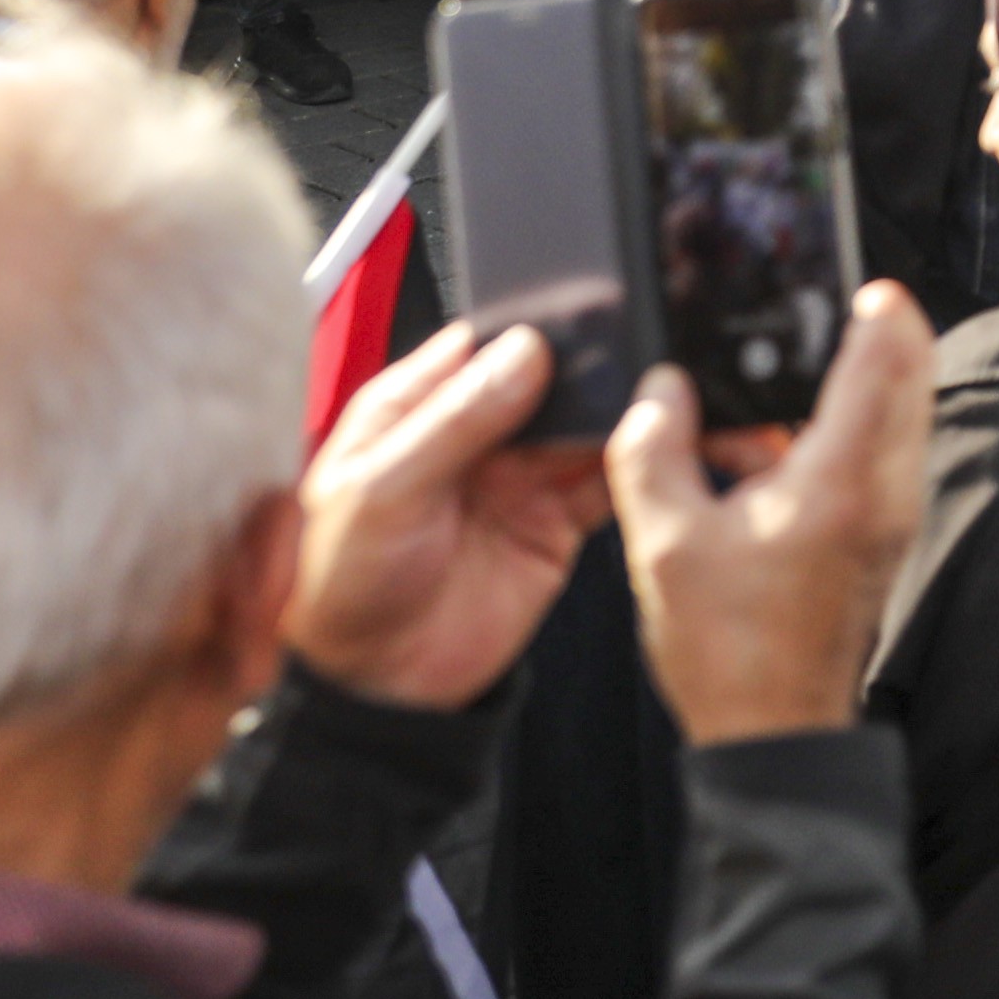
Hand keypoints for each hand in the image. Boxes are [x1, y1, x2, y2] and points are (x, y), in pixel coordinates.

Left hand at [289, 322, 620, 712]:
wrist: (378, 685)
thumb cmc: (346, 582)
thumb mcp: (383, 490)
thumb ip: (454, 421)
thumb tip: (523, 352)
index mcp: (412, 407)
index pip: (480, 345)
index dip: (525, 328)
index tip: (573, 313)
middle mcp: (470, 433)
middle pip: (540, 378)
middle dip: (581, 368)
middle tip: (623, 357)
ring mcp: (516, 477)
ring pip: (577, 424)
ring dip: (610, 412)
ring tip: (649, 400)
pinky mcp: (554, 522)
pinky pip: (601, 481)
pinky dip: (628, 465)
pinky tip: (652, 450)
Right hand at [613, 282, 932, 743]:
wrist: (773, 734)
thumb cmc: (730, 653)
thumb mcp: (664, 542)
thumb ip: (653, 449)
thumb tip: (661, 391)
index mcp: (842, 478)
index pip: (889, 357)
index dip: (875, 307)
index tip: (849, 280)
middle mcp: (884, 489)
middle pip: (908, 373)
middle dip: (868, 333)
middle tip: (810, 314)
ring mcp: (890, 513)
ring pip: (897, 412)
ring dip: (851, 384)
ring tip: (771, 392)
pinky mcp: (880, 533)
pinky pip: (878, 452)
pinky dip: (842, 428)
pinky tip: (773, 445)